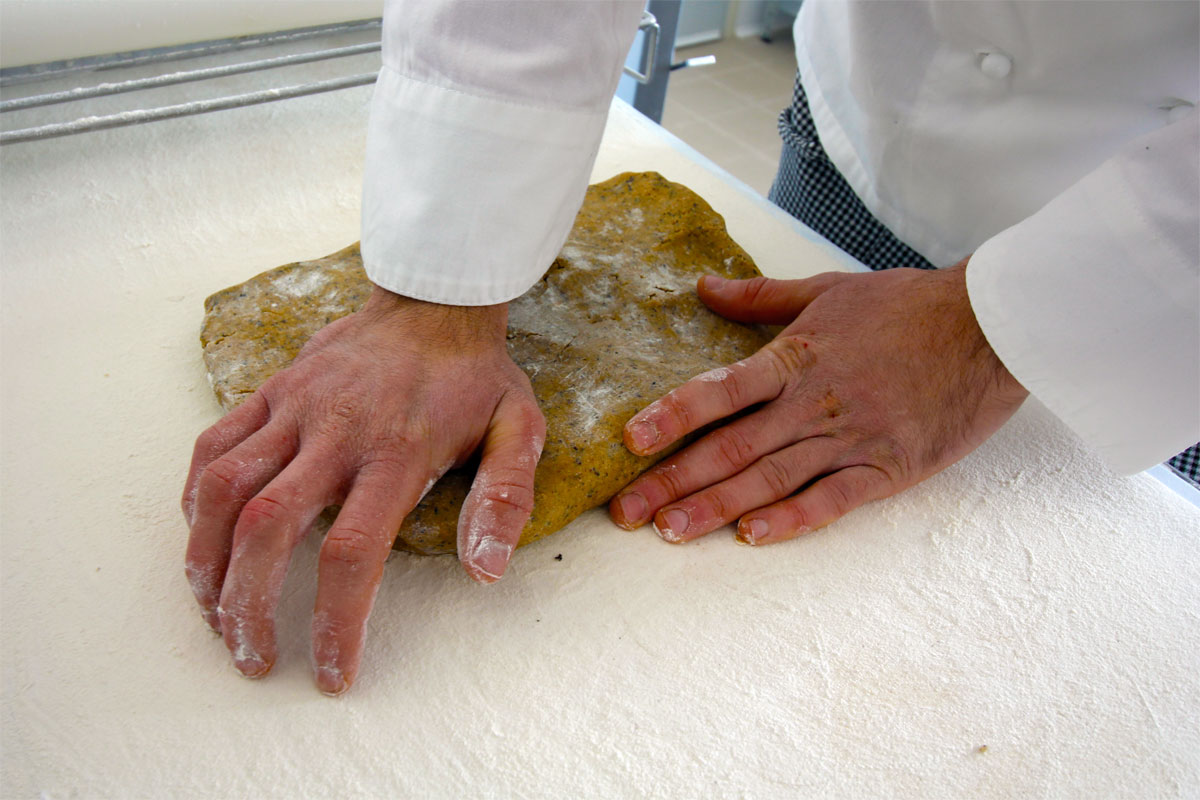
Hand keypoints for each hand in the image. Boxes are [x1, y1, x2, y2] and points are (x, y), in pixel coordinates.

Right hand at [183, 286, 544, 693]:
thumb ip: (505, 498)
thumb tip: (486, 571)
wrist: (434, 302)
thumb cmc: (476, 376)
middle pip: (269, 529)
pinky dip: (196, 499)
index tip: (331, 673)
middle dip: (248, 605)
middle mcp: (336, 432)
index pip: (352, 551)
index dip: (335, 620)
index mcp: (398, 452)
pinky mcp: (270, 391)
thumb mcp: (519, 428)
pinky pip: (213, 445)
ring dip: (206, 562)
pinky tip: (203, 542)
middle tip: (252, 658)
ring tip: (213, 615)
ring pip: (225, 490)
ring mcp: (294, 408)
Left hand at [608, 262, 1027, 543]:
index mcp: (796, 358)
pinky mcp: (888, 468)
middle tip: (624, 512)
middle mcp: (814, 402)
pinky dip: (793, 519)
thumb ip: (759, 297)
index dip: (672, 415)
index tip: (629, 440)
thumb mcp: (828, 289)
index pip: (720, 390)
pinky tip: (752, 536)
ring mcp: (850, 438)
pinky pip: (833, 500)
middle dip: (672, 481)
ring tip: (669, 531)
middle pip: (732, 447)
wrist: (990, 327)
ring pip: (771, 478)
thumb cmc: (908, 305)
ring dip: (715, 507)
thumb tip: (702, 286)